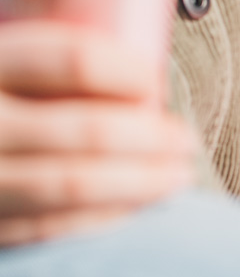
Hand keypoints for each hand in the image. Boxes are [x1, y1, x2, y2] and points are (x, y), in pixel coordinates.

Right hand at [0, 21, 194, 246]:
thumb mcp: (2, 55)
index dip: (126, 70)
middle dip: (149, 138)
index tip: (154, 79)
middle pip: (81, 130)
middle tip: (184, 137)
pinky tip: (132, 209)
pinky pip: (43, 227)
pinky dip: (97, 219)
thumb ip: (41, 54)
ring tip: (177, 176)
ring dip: (137, 183)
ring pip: (69, 185)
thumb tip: (133, 49)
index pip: (69, 59)